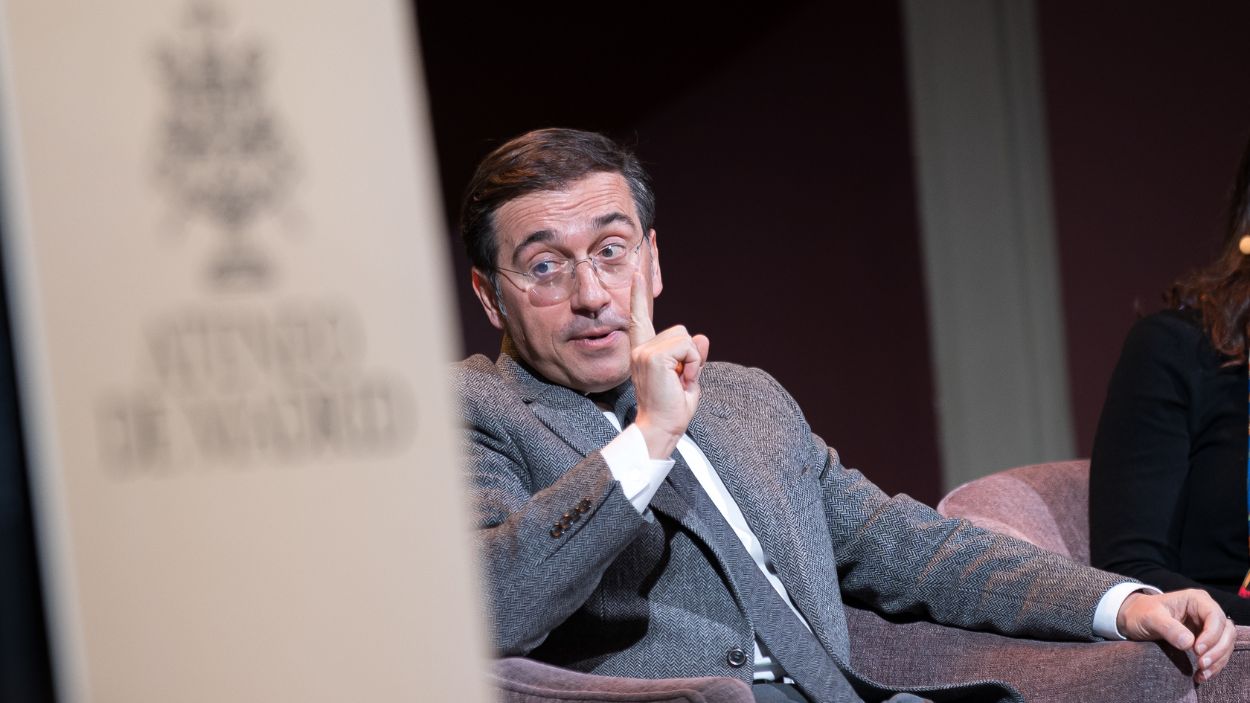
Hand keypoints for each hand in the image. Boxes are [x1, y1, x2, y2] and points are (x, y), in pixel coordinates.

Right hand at [628, 270, 709, 458]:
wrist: (661, 428)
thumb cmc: (671, 408)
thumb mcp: (687, 378)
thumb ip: (693, 357)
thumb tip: (703, 338)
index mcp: (643, 352)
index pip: (639, 318)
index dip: (638, 296)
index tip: (637, 273)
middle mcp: (640, 348)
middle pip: (680, 331)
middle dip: (689, 354)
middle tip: (680, 380)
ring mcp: (644, 351)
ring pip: (685, 339)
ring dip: (691, 361)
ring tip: (679, 381)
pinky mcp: (653, 356)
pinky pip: (687, 348)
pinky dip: (692, 364)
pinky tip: (681, 380)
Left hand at [1117, 589, 1236, 681]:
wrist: (1134, 618)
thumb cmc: (1141, 613)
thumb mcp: (1150, 617)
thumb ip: (1168, 628)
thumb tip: (1189, 643)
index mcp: (1195, 599)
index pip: (1215, 616)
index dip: (1211, 635)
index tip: (1197, 650)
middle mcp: (1206, 611)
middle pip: (1226, 631)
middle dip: (1218, 650)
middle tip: (1201, 664)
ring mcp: (1207, 626)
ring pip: (1225, 643)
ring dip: (1218, 660)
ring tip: (1202, 673)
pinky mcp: (1205, 640)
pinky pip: (1218, 653)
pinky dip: (1214, 665)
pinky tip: (1202, 675)